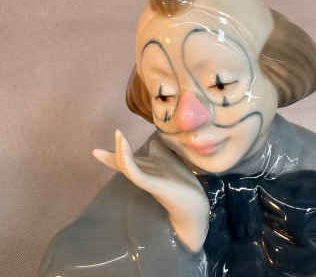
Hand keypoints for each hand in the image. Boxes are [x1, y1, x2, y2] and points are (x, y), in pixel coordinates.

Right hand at [93, 129, 209, 252]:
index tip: (97, 151)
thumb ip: (159, 152)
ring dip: (121, 151)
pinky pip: (136, 173)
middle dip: (111, 158)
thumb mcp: (168, 162)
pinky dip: (128, 160)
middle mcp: (145, 175)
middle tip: (96, 151)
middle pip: (124, 164)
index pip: (128, 161)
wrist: (194, 206)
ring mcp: (148, 180)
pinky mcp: (153, 185)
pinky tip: (125, 149)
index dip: (116, 154)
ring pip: (128, 166)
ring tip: (118, 135)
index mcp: (147, 171)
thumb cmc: (182, 184)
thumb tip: (153, 141)